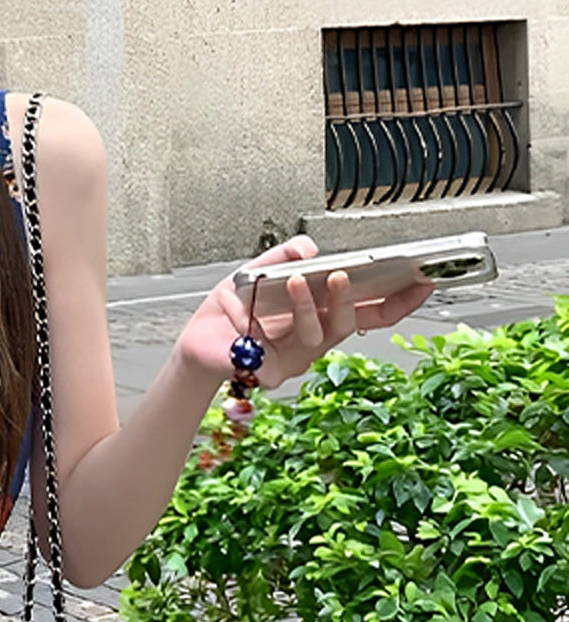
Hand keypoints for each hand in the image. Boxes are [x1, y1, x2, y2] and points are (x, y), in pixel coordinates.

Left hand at [176, 236, 434, 389]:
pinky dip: (273, 321)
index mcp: (321, 315)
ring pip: (317, 335)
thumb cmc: (232, 310)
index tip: (424, 281)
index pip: (371, 311)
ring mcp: (295, 358)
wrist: (197, 341)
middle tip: (348, 276)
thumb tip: (309, 249)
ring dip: (310, 306)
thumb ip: (284, 256)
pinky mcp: (269, 372)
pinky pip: (277, 350)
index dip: (400, 300)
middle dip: (355, 300)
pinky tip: (268, 302)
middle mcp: (314, 339)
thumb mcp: (257, 272)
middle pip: (350, 324)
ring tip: (299, 281)